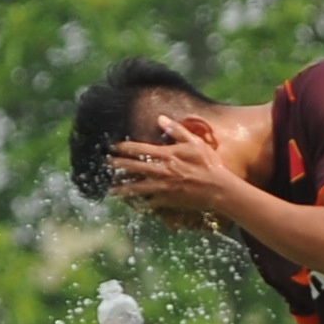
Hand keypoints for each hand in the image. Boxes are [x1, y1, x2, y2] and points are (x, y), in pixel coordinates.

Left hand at [107, 115, 229, 215]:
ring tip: (110, 190)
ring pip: (136, 188)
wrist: (218, 188)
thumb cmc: (208, 164)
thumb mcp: (194, 142)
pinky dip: (139, 204)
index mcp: (166, 155)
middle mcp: (161, 170)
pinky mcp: (166, 200)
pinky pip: (148, 202)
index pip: (139, 149)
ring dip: (122, 189)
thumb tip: (160, 119)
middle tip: (106, 164)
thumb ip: (176, 130)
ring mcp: (162, 187)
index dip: (123, 147)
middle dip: (117, 165)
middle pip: (133, 167)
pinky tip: (131, 205)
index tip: (113, 147)